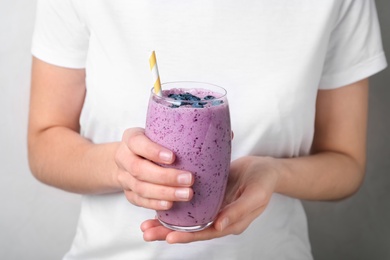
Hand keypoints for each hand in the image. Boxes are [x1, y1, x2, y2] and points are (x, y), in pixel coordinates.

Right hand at [115, 128, 193, 209]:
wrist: (127, 158)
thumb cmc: (150, 142)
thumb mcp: (157, 132)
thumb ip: (176, 134)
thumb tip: (215, 133)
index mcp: (130, 139)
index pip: (137, 143)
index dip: (153, 151)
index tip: (173, 157)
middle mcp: (123, 158)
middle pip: (139, 169)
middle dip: (165, 177)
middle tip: (189, 179)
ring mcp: (124, 177)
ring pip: (140, 187)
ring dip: (165, 193)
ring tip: (187, 194)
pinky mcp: (128, 193)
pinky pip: (139, 201)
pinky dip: (155, 204)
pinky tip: (170, 204)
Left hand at [140, 156, 280, 242]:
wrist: (265, 168)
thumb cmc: (263, 181)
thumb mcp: (255, 196)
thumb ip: (238, 211)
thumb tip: (219, 226)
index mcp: (231, 223)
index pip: (206, 233)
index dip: (188, 236)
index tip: (169, 236)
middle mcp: (219, 218)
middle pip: (191, 229)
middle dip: (168, 232)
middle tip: (147, 231)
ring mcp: (212, 207)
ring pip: (187, 218)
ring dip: (167, 221)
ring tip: (146, 223)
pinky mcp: (209, 195)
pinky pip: (190, 204)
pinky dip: (175, 204)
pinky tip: (159, 202)